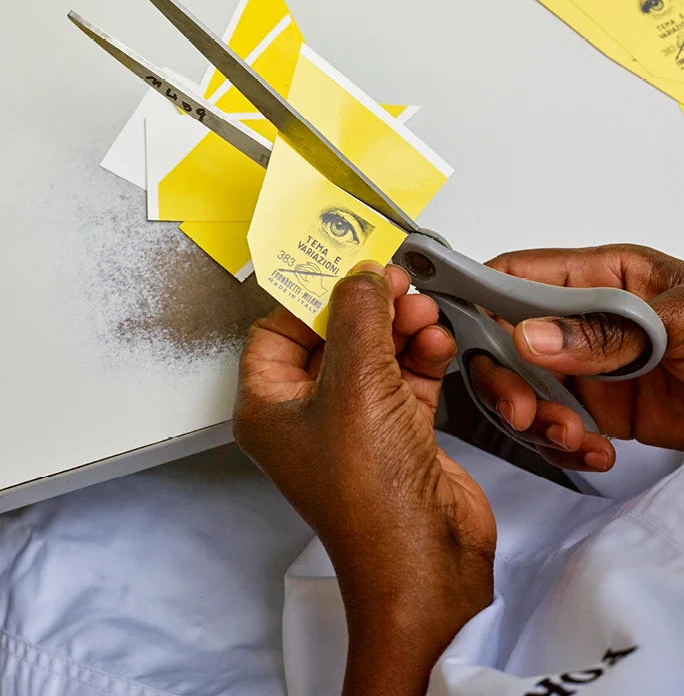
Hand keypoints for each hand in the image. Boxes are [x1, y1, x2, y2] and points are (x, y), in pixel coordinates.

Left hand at [234, 261, 495, 695]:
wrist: (428, 560)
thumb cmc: (371, 495)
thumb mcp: (356, 385)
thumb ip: (358, 317)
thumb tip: (360, 274)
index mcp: (270, 406)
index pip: (277, 329)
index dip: (310, 296)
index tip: (346, 265)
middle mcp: (308, 414)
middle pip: (332, 336)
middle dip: (366, 307)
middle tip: (396, 283)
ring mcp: (355, 424)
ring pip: (373, 354)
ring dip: (400, 328)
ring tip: (423, 312)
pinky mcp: (399, 433)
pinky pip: (406, 378)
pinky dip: (422, 356)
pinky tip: (438, 343)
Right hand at [485, 244, 683, 471]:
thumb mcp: (682, 324)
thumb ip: (605, 332)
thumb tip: (529, 336)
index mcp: (603, 276)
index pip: (518, 275)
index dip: (476, 293)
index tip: (446, 320)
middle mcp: (586, 320)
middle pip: (508, 339)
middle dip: (504, 376)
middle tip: (522, 408)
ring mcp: (593, 369)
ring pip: (527, 388)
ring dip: (536, 420)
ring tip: (575, 438)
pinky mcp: (605, 412)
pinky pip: (558, 427)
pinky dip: (565, 447)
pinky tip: (596, 454)